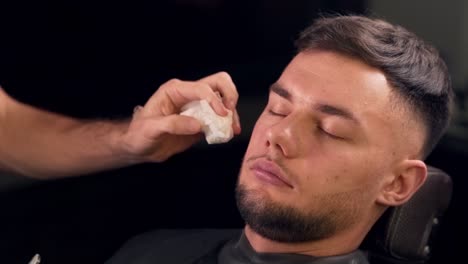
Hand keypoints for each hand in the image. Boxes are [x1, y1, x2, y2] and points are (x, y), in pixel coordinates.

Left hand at [120, 72, 240, 161]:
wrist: (139, 148)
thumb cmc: (139, 134)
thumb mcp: (151, 128)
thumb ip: (173, 124)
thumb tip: (199, 125)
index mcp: (175, 90)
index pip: (202, 88)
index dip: (214, 100)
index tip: (222, 115)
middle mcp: (189, 95)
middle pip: (219, 83)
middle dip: (230, 95)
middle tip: (230, 113)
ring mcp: (198, 107)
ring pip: (223, 99)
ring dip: (232, 112)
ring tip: (232, 129)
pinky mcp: (202, 121)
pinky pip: (220, 118)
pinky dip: (227, 124)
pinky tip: (227, 134)